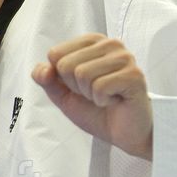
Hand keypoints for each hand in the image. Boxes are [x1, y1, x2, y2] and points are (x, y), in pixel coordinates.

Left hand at [34, 34, 153, 158]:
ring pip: (82, 74)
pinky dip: (103, 101)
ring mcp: (124, 58)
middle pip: (66, 64)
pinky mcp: (134, 75)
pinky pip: (100, 87)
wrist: (125, 134)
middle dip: (76, 88)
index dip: (63, 78)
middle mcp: (110, 44)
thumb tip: (42, 70)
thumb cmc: (99, 112)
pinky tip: (116, 100)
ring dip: (90, 95)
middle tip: (96, 94)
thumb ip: (48, 80)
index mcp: (93, 42)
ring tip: (107, 97)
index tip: (83, 86)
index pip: (55, 54)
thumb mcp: (64, 95)